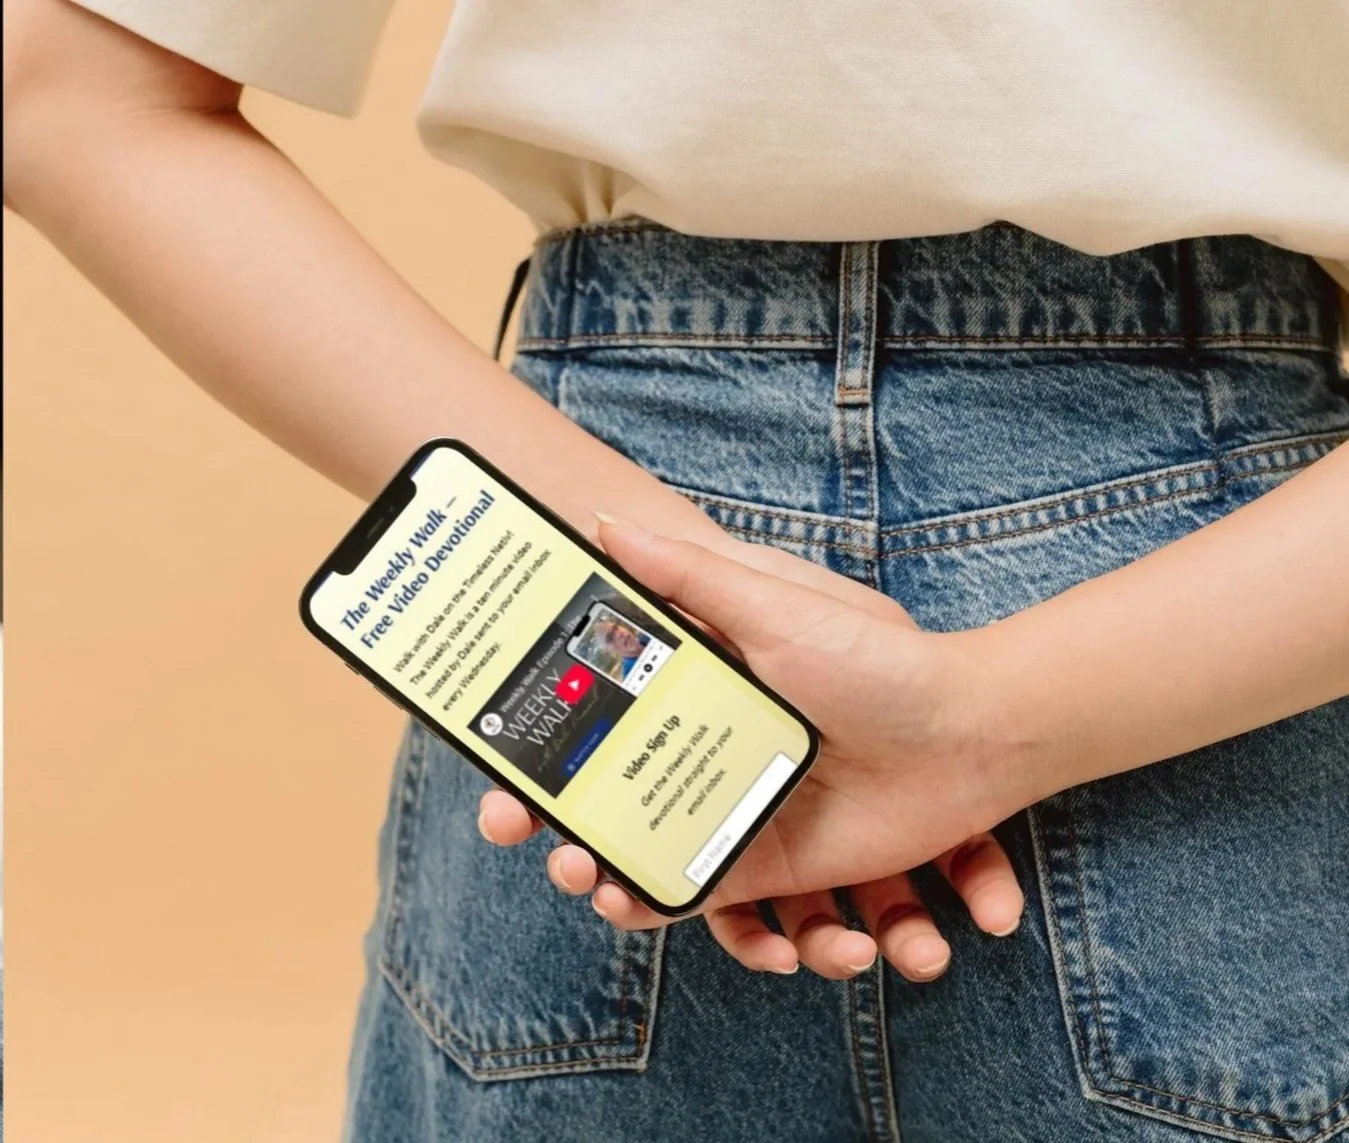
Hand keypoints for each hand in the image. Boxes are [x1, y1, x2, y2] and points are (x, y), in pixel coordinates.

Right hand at [481, 518, 1027, 980]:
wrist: (969, 736)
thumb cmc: (874, 660)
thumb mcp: (772, 604)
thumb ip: (687, 573)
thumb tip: (604, 524)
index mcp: (697, 681)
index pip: (596, 710)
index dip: (542, 739)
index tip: (499, 768)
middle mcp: (705, 745)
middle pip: (607, 790)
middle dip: (557, 826)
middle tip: (533, 844)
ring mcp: (731, 804)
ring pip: (641, 847)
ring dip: (603, 875)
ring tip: (591, 883)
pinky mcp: (766, 860)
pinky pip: (697, 891)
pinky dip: (663, 906)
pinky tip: (641, 905)